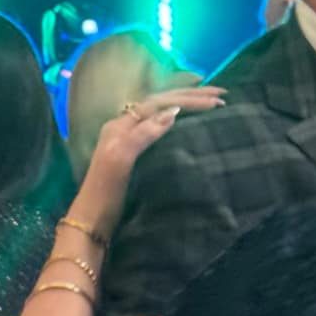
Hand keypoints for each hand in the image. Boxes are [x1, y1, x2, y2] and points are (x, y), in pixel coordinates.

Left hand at [77, 87, 226, 238]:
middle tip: (223, 94)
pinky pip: (159, 128)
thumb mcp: (121, 160)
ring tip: (212, 100)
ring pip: (160, 113)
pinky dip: (178, 121)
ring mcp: (128, 140)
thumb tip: (173, 111)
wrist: (92, 220)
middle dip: (191, 96)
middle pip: (160, 103)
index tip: (217, 101)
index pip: (158, 102)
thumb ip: (142, 134)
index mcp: (120, 124)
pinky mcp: (135, 155)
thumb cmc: (105, 192)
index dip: (188, 99)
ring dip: (186, 104)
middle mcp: (124, 127)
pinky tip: (190, 122)